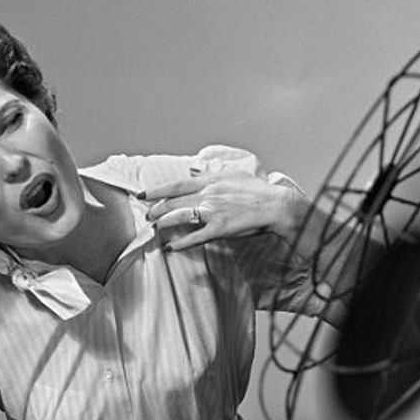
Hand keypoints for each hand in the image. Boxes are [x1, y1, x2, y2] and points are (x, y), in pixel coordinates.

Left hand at [141, 169, 303, 251]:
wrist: (276, 205)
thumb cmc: (258, 190)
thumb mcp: (233, 173)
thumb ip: (211, 173)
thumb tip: (192, 171)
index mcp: (210, 180)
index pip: (176, 185)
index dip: (156, 190)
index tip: (142, 194)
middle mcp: (208, 194)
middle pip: (174, 202)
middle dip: (156, 209)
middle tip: (146, 215)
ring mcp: (213, 212)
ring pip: (179, 217)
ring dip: (163, 223)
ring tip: (154, 228)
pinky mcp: (220, 228)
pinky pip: (195, 237)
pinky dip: (181, 243)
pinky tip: (171, 247)